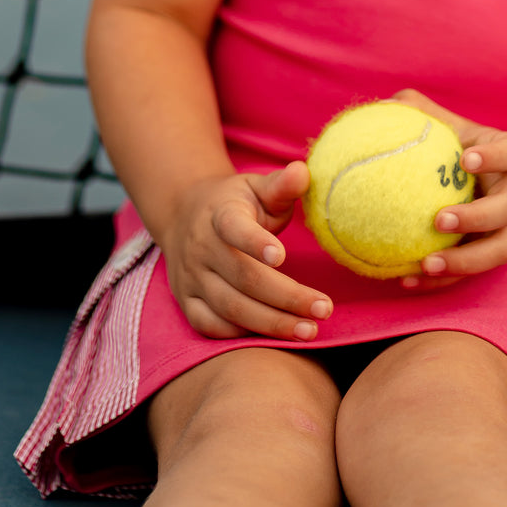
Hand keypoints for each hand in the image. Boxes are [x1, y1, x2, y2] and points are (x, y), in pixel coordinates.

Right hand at [158, 162, 333, 340]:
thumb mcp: (256, 186)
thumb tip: (303, 171)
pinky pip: (212, 327)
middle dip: (286, 297)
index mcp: (220, 214)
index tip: (282, 255)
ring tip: (309, 330)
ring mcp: (191, 278)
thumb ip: (281, 184)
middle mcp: (201, 248)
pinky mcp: (187, 302)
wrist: (183, 216)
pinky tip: (275, 336)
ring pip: (230, 308)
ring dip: (272, 323)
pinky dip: (242, 335)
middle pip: (243, 278)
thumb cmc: (234, 203)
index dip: (255, 242)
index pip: (233, 228)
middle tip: (324, 309)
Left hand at [389, 89, 506, 289]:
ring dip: (464, 262)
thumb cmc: (467, 148)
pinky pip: (471, 275)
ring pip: (497, 251)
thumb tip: (384, 102)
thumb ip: (422, 111)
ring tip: (426, 264)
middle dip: (478, 217)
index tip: (465, 160)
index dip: (494, 157)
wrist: (503, 186)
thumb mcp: (453, 127)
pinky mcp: (492, 255)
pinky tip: (406, 280)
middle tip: (439, 219)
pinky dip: (441, 281)